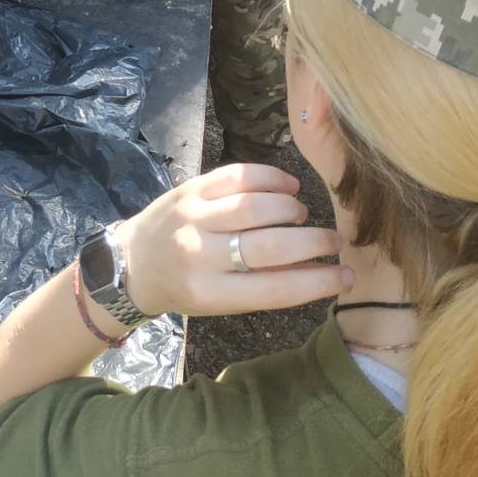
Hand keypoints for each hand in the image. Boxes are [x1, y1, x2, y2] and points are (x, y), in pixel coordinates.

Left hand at [115, 164, 347, 317]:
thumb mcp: (220, 301)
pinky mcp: (189, 188)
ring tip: (303, 213)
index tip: (346, 275)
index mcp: (210, 293)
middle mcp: (199, 253)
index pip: (276, 288)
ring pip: (256, 206)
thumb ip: (265, 285)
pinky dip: (269, 178)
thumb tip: (321, 271)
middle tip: (334, 241)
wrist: (131, 263)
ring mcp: (192, 216)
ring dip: (291, 208)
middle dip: (313, 242)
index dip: (318, 282)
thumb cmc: (183, 288)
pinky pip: (236, 175)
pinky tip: (288, 186)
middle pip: (270, 245)